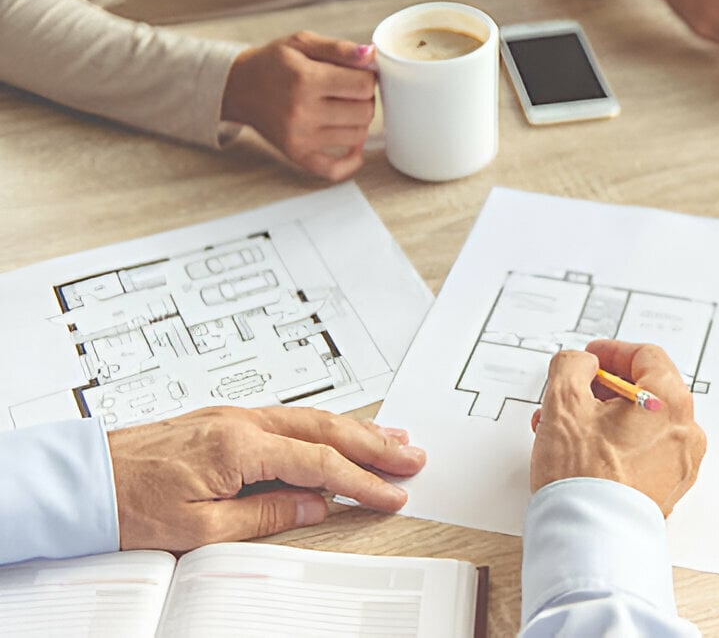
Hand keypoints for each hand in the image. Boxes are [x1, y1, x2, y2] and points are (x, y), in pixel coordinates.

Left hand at [108, 406, 424, 551]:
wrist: (81, 479)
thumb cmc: (127, 502)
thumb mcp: (198, 527)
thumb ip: (264, 514)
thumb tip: (314, 507)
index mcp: (239, 446)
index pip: (320, 462)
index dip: (363, 481)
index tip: (393, 493)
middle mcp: (242, 421)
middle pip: (327, 428)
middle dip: (375, 443)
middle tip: (412, 455)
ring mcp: (234, 416)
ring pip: (311, 417)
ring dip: (356, 429)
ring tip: (392, 438)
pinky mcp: (224, 419)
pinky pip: (289, 418)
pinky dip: (323, 426)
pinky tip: (336, 431)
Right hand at [222, 32, 376, 180]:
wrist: (239, 87)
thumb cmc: (273, 63)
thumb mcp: (302, 43)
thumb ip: (339, 48)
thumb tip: (371, 56)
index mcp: (306, 79)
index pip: (364, 85)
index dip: (368, 77)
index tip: (358, 74)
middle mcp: (303, 112)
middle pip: (365, 112)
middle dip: (364, 99)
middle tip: (350, 91)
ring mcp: (300, 137)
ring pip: (358, 136)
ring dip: (358, 122)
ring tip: (343, 108)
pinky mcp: (297, 155)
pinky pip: (336, 169)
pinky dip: (351, 159)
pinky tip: (350, 144)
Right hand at [529, 340, 706, 515]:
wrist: (590, 539)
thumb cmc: (583, 477)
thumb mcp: (564, 402)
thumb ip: (572, 366)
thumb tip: (582, 365)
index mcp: (670, 403)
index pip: (646, 356)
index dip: (611, 352)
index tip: (589, 358)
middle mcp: (685, 432)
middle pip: (645, 391)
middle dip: (601, 390)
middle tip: (573, 394)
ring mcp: (679, 464)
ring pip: (640, 424)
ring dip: (602, 418)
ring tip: (563, 428)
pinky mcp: (667, 490)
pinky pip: (643, 452)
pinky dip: (615, 444)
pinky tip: (581, 452)